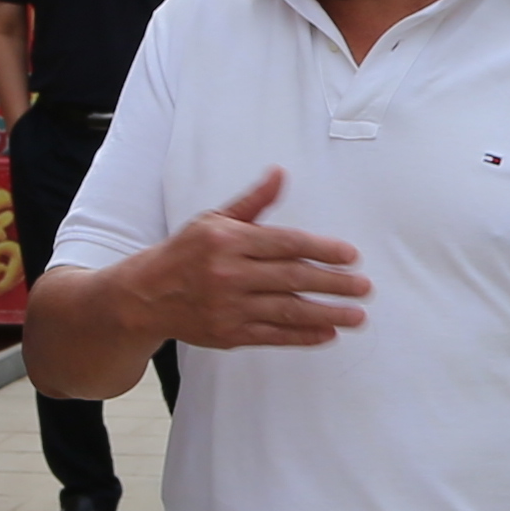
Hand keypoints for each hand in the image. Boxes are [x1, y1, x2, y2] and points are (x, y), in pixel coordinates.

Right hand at [139, 168, 371, 349]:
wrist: (145, 296)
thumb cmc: (184, 253)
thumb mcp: (214, 220)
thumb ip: (253, 203)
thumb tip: (280, 174)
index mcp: (229, 241)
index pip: (286, 244)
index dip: (322, 250)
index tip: (350, 256)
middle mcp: (230, 274)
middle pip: (293, 278)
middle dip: (334, 284)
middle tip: (364, 287)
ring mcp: (230, 307)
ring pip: (288, 310)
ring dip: (327, 314)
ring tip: (356, 316)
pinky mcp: (229, 334)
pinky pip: (274, 336)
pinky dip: (302, 336)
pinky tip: (327, 333)